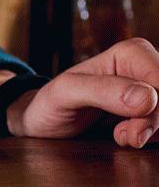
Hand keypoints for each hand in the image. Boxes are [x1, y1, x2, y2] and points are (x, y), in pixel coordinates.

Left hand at [6, 38, 158, 147]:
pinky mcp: (150, 110)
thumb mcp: (65, 93)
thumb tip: (147, 98)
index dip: (156, 108)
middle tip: (124, 135)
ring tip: (120, 135)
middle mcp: (146, 67)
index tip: (132, 129)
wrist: (45, 123)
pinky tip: (126, 136)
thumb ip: (101, 90)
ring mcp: (150, 89)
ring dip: (151, 132)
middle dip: (153, 123)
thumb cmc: (52, 102)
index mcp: (131, 53)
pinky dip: (151, 138)